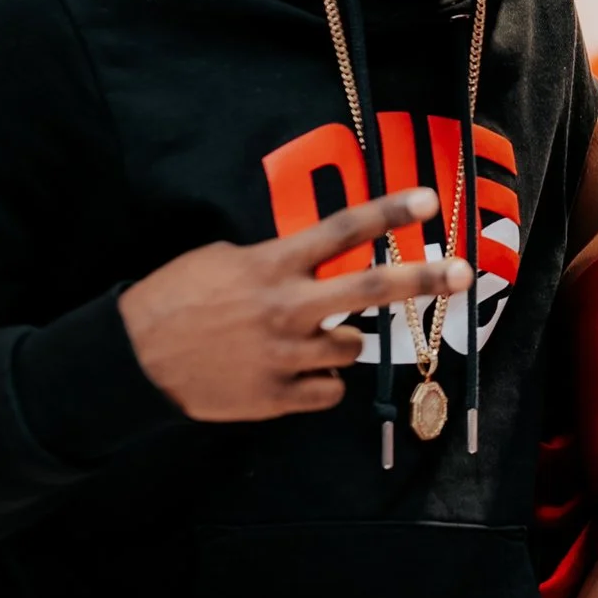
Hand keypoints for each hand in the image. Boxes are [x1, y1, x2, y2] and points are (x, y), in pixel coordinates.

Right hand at [119, 189, 468, 422]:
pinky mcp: (277, 398)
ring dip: (340, 344)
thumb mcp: (223, 260)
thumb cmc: (175, 300)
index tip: (431, 200)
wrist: (133, 360)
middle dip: (424, 278)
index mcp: (272, 266)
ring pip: (353, 348)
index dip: (389, 213)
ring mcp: (285, 356)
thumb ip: (275, 260)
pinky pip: (329, 392)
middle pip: (372, 288)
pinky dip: (320, 384)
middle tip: (464, 273)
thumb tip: (314, 262)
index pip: (342, 231)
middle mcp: (287, 308)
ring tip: (302, 341)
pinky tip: (293, 374)